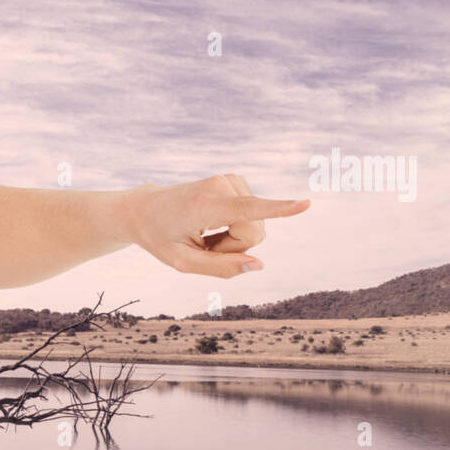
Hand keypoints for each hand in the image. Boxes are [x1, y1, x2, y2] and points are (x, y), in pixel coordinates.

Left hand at [124, 174, 310, 277]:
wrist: (145, 209)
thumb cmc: (161, 237)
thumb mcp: (182, 262)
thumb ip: (220, 268)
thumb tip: (259, 265)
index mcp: (205, 205)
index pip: (248, 210)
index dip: (279, 210)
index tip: (305, 204)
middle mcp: (222, 186)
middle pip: (254, 235)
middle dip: (233, 248)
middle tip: (202, 242)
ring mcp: (232, 180)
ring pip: (256, 227)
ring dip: (232, 239)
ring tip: (204, 231)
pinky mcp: (237, 181)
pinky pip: (253, 218)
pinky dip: (234, 227)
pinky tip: (211, 223)